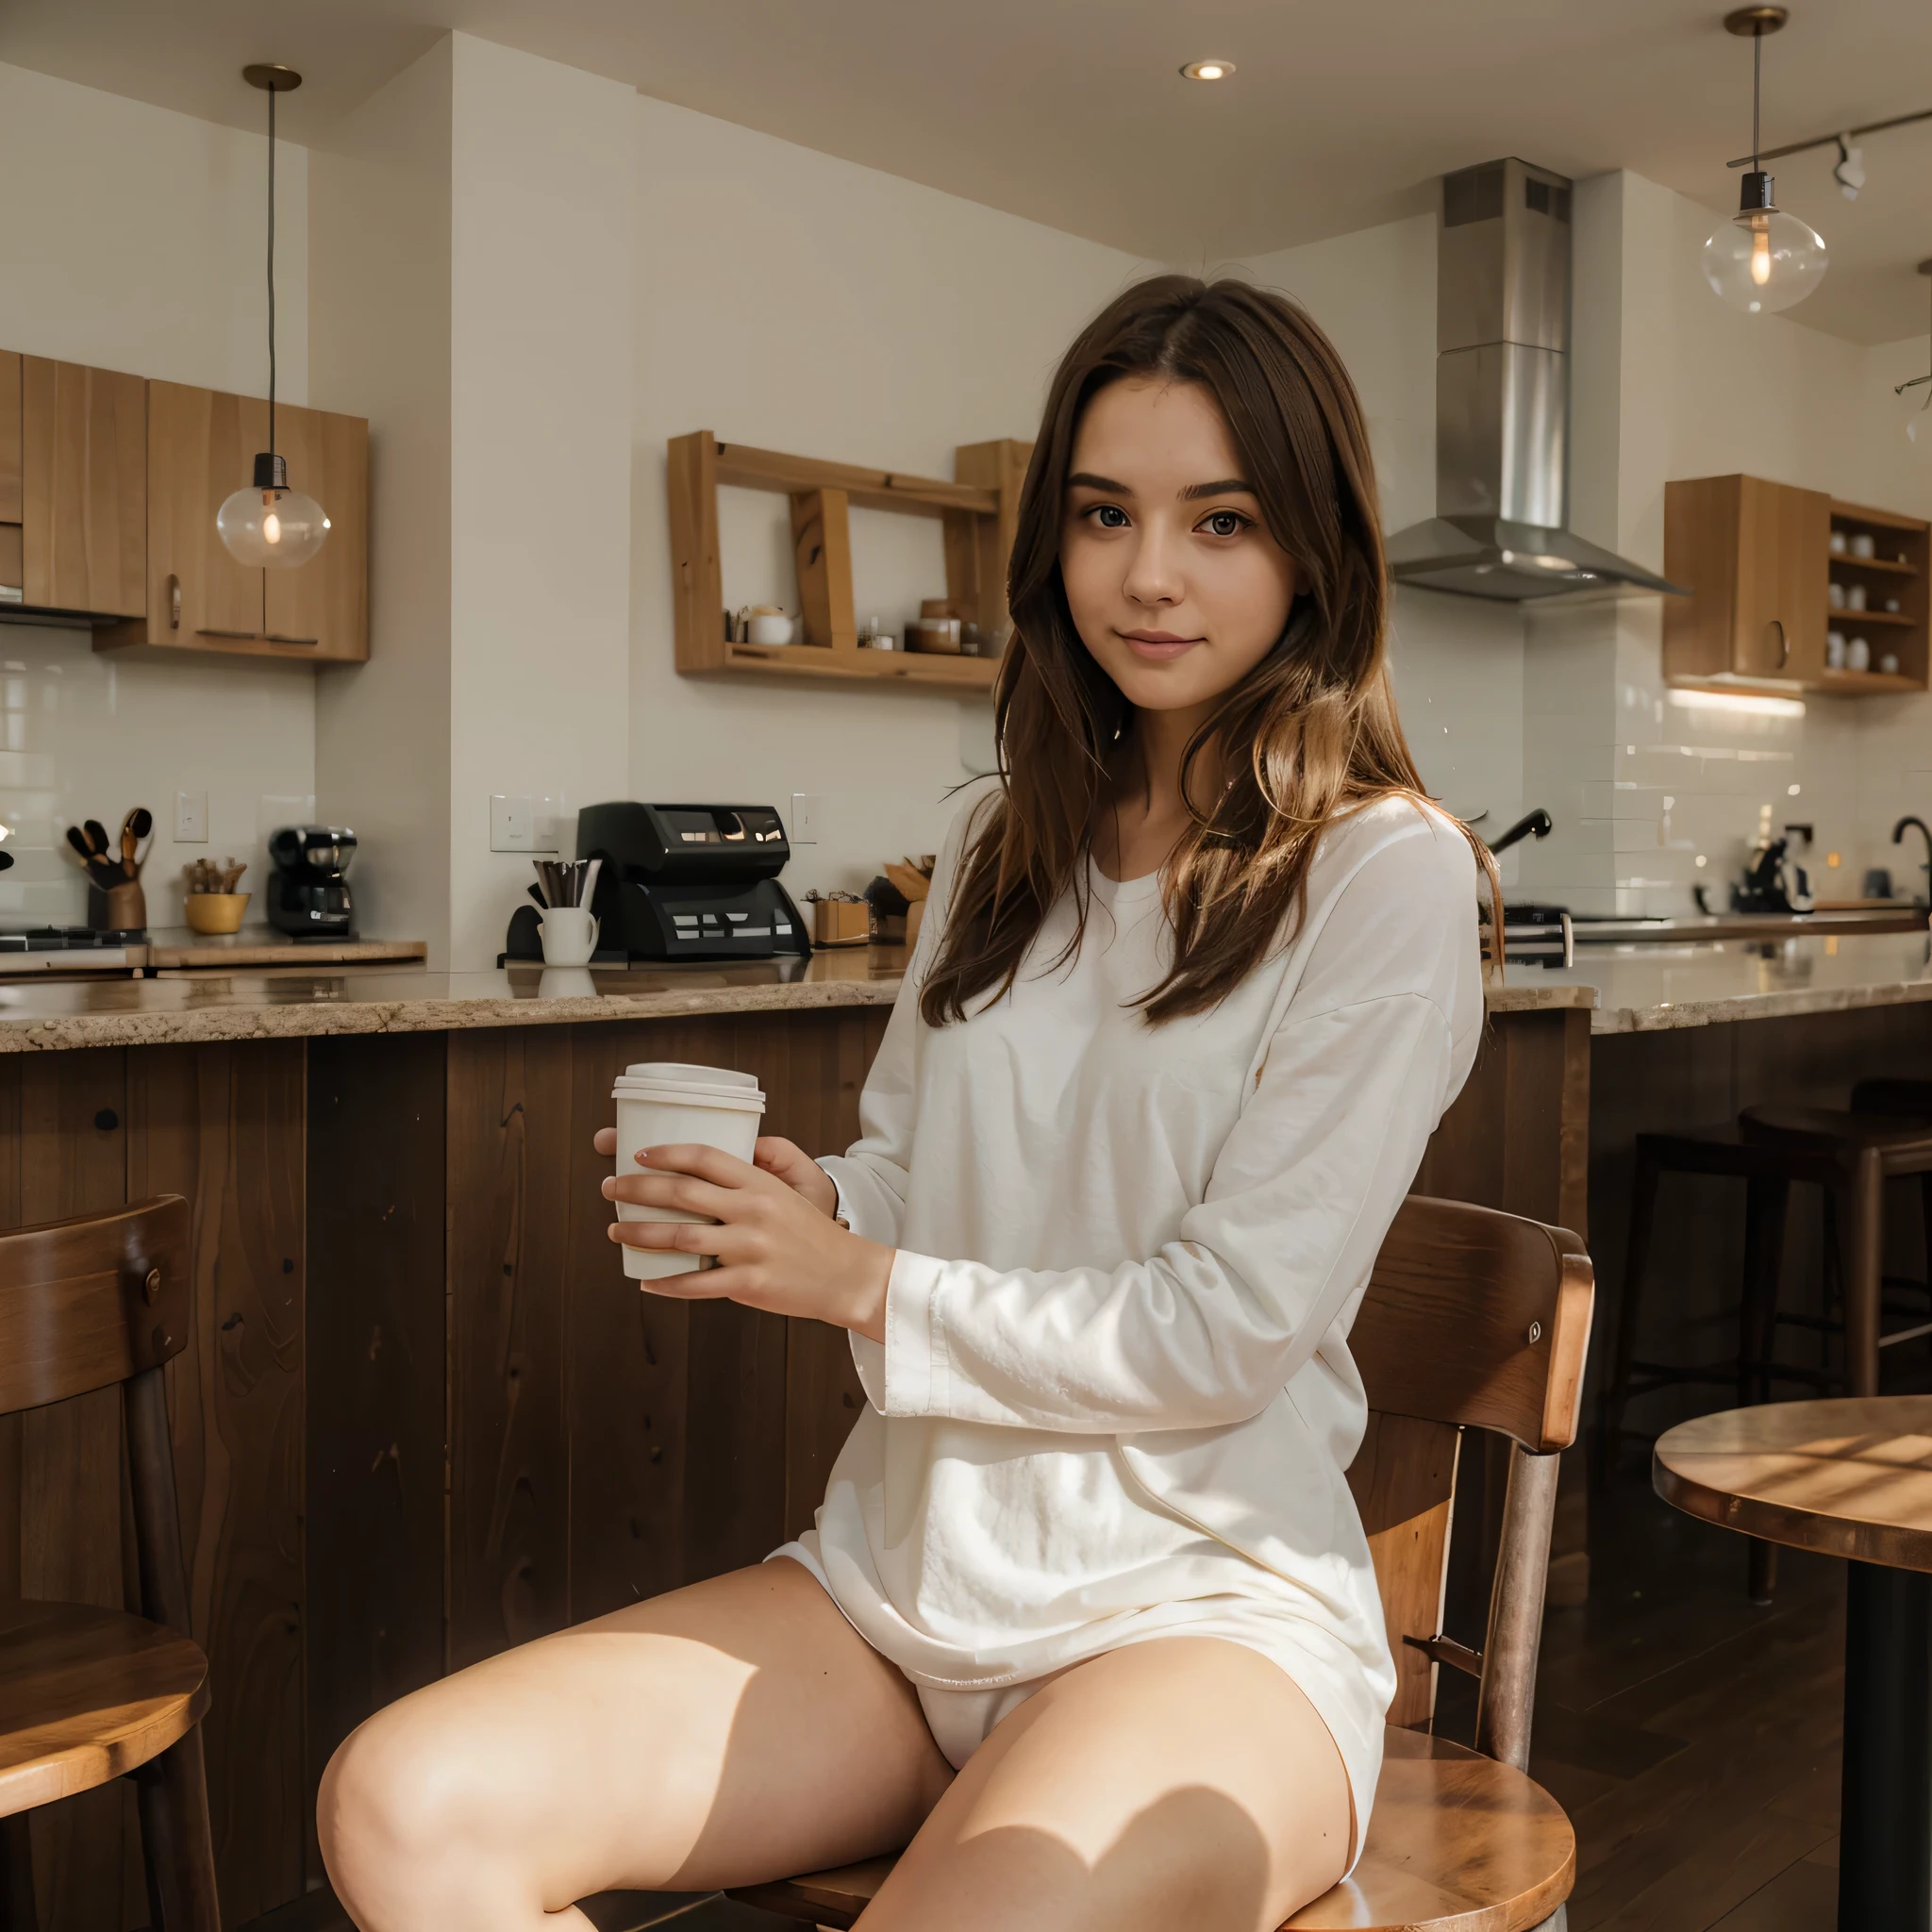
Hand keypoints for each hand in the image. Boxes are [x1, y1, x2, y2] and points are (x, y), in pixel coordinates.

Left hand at [596, 1137, 890, 1339]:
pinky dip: (667, 1283)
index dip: (666, 1153)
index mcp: (759, 1184)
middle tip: (611, 1189)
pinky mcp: (749, 1282)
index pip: (704, 1157)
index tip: (636, 1155)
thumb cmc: (809, 1233)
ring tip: (615, 1231)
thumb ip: (749, 1177)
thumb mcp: (786, 1192)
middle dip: (637, 1188)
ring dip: (640, 1233)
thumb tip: (705, 1163)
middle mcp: (752, 1210)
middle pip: (682, 1193)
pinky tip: (647, 1281)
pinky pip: (697, 1284)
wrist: (845, 1274)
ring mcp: (750, 1247)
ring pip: (680, 1238)